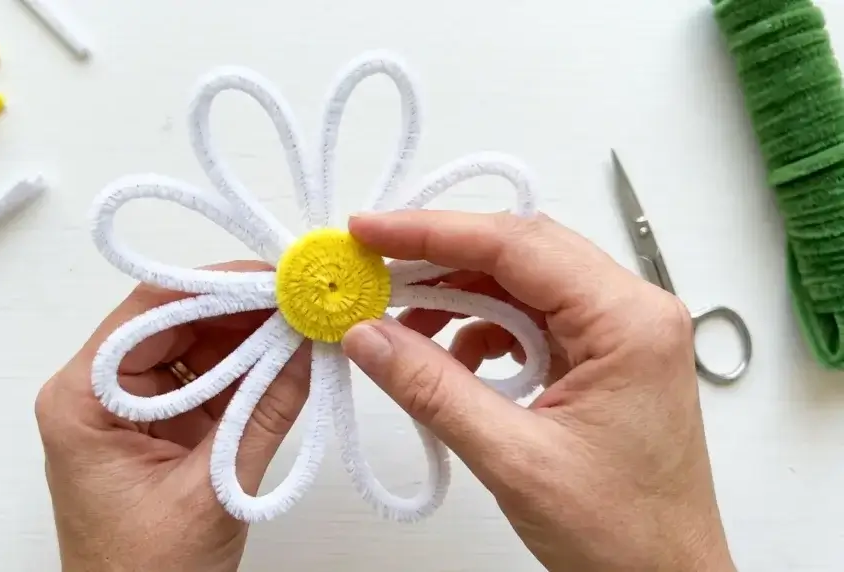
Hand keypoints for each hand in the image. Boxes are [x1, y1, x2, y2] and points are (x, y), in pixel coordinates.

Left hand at [35, 261, 310, 571]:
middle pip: (174, 323)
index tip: (272, 279)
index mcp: (82, 401)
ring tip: (302, 327)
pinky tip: (286, 362)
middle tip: (299, 301)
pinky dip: (247, 372)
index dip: (215, 288)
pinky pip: (206, 383)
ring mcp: (130, 411)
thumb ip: (263, 415)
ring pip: (194, 349)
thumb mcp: (212, 492)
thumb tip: (307, 349)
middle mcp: (98, 394)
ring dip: (249, 339)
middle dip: (241, 311)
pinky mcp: (160, 429)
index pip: (149, 314)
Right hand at [341, 211, 735, 571]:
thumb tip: (368, 335)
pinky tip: (451, 358)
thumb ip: (433, 389)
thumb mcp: (513, 459)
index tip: (370, 232)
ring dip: (458, 295)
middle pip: (519, 253)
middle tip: (374, 268)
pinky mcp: (604, 356)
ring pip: (523, 282)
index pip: (517, 245)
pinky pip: (532, 317)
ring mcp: (621, 332)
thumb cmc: (623, 535)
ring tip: (402, 321)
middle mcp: (633, 312)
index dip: (432, 232)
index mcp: (629, 322)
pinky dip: (482, 328)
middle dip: (440, 257)